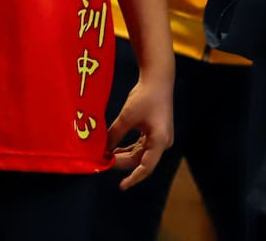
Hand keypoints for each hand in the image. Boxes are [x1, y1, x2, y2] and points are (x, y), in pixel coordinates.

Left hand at [106, 75, 172, 189]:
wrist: (158, 78)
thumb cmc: (145, 96)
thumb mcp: (127, 117)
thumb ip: (115, 134)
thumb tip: (103, 149)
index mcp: (159, 141)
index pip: (146, 167)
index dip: (133, 178)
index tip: (121, 185)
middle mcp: (163, 142)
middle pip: (142, 160)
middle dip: (124, 162)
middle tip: (106, 161)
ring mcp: (160, 136)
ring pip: (141, 153)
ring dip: (126, 155)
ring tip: (109, 155)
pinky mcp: (156, 130)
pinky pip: (142, 145)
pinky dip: (130, 147)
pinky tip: (116, 147)